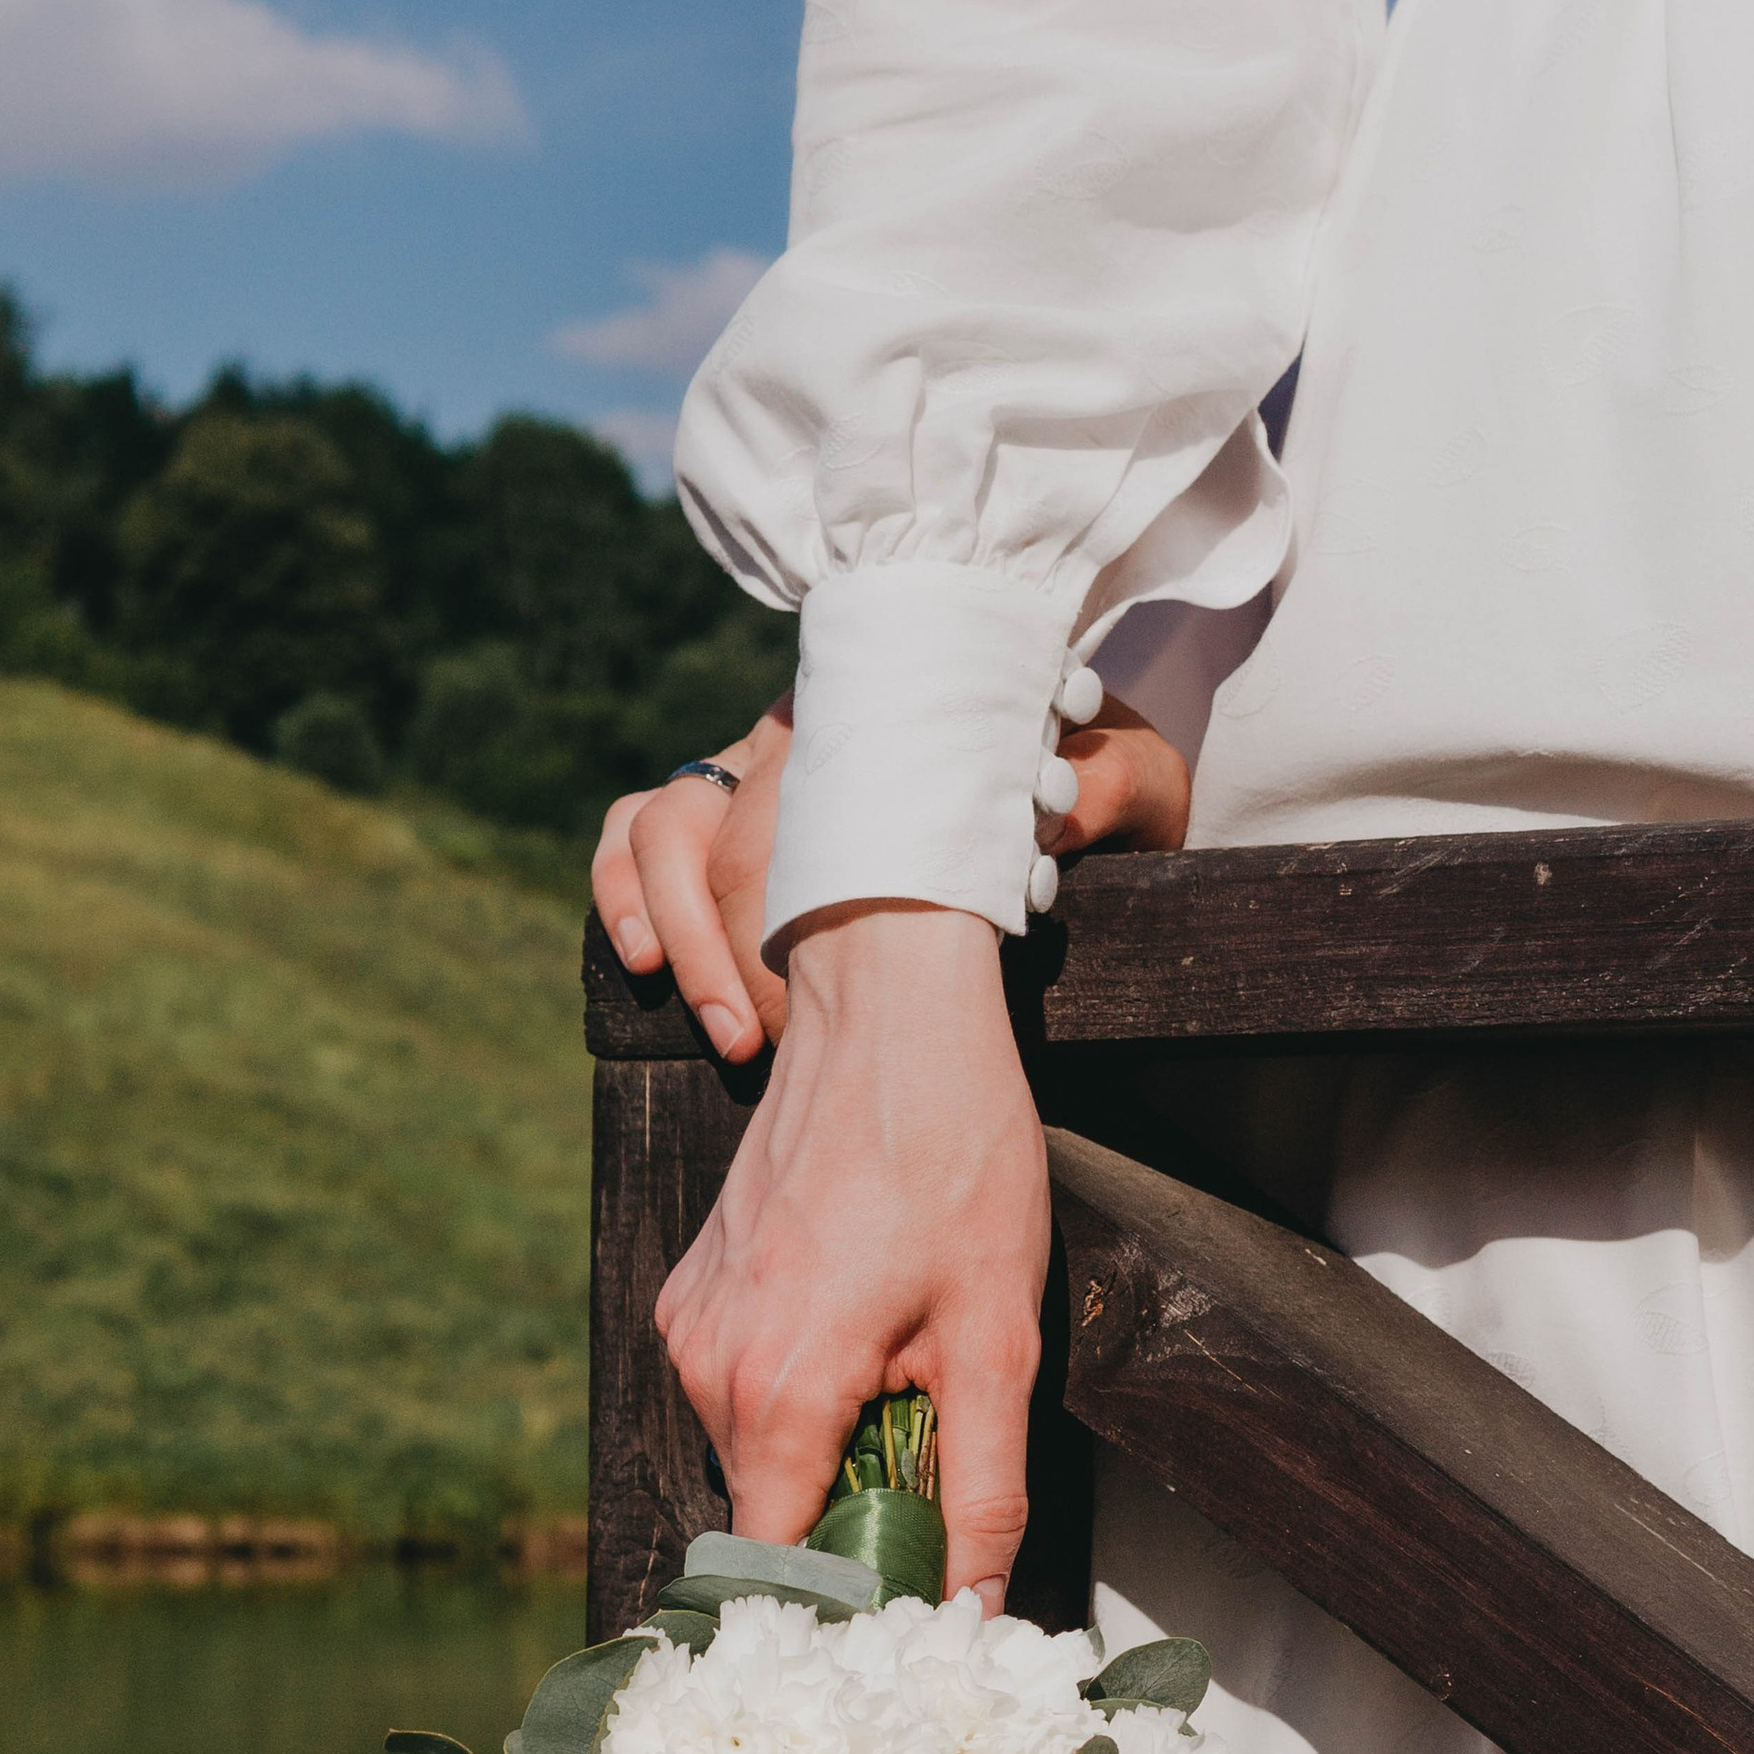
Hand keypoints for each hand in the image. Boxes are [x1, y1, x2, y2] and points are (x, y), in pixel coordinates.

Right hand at [590, 687, 1190, 1059]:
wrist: (1076, 781)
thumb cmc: (1093, 784)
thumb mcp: (1129, 780)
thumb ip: (1106, 785)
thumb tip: (1065, 809)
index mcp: (889, 711)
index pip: (793, 779)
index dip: (783, 898)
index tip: (812, 999)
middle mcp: (806, 736)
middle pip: (709, 820)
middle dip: (723, 944)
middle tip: (767, 1042)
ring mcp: (755, 776)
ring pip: (657, 824)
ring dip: (670, 928)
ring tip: (733, 1034)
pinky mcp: (725, 823)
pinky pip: (633, 837)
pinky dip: (625, 897)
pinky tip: (647, 969)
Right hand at [655, 905, 1051, 1609]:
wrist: (888, 1009)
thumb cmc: (951, 1154)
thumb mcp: (997, 1336)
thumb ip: (984, 1488)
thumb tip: (975, 1608)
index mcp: (776, 1390)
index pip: (776, 1565)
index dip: (844, 1599)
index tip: (905, 1611)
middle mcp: (706, 1366)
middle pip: (771, 1508)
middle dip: (851, 1516)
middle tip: (941, 1473)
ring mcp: (691, 1321)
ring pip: (759, 1445)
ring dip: (832, 1444)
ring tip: (912, 1376)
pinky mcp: (695, 1287)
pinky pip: (745, 1382)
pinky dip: (805, 1387)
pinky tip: (871, 1329)